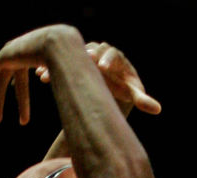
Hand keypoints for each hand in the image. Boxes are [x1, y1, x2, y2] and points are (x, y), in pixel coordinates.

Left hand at [0, 24, 83, 124]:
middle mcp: (20, 54)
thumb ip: (67, 90)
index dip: (22, 102)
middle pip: (8, 83)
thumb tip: (76, 105)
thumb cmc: (71, 63)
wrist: (62, 45)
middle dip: (2, 103)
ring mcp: (12, 52)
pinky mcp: (5, 54)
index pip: (22, 84)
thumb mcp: (68, 82)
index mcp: (33, 59)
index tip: (23, 119)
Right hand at [36, 42, 160, 116]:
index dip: (107, 59)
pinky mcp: (71, 60)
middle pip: (92, 50)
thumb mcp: (130, 93)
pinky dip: (49, 68)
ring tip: (48, 72)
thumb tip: (157, 109)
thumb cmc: (120, 87)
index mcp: (116, 59)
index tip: (102, 66)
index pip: (113, 54)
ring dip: (61, 62)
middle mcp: (100, 52)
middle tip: (79, 61)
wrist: (108, 79)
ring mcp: (83, 55)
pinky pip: (59, 61)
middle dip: (85, 56)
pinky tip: (39, 77)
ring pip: (72, 55)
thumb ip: (141, 99)